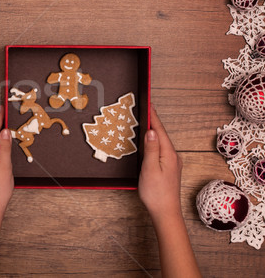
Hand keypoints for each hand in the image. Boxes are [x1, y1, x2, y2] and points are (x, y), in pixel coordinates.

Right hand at [138, 106, 182, 223]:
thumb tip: (152, 131)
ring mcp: (172, 163)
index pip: (160, 130)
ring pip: (161, 142)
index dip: (153, 116)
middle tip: (144, 109)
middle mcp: (173, 157)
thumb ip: (151, 149)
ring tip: (144, 123)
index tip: (148, 104)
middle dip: (153, 121)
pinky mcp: (168, 169)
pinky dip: (154, 143)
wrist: (166, 213)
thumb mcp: (150, 169)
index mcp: (169, 154)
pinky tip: (148, 143)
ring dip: (153, 132)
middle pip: (162, 134)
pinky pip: (161, 150)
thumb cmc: (156, 193)